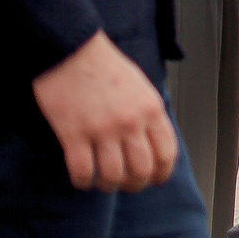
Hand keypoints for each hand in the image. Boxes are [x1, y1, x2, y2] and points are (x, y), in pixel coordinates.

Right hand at [32, 32, 175, 191]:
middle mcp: (131, 122)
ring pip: (112, 175)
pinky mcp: (73, 133)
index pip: (167, 153)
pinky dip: (83, 182)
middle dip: (135, 184)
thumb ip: (149, 115)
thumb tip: (155, 144)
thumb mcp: (141, 88)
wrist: (71, 52)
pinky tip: (82, 179)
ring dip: (108, 185)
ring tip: (102, 182)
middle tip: (126, 185)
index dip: (161, 173)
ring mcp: (102, 129)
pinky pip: (82, 171)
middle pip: (141, 170)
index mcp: (151, 109)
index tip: (153, 180)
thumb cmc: (106, 68)